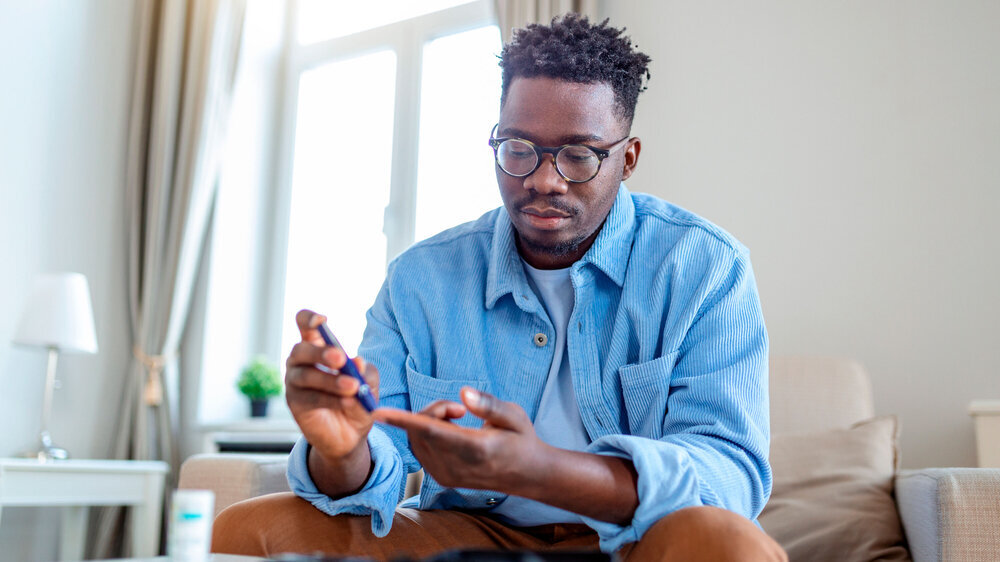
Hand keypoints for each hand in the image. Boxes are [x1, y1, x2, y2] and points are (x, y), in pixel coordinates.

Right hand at [285, 309, 379, 461]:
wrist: (350, 434)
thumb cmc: (357, 398)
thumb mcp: (368, 383)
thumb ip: (365, 372)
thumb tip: (358, 362)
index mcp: (317, 346)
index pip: (304, 324)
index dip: (309, 319)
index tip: (322, 321)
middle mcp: (300, 361)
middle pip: (302, 349)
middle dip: (321, 353)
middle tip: (341, 359)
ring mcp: (294, 381)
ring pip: (307, 376)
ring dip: (331, 380)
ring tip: (352, 386)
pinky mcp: (295, 403)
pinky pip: (310, 398)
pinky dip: (330, 399)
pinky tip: (348, 401)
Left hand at [374, 387, 546, 492]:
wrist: (527, 474)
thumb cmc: (521, 439)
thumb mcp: (514, 416)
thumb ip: (489, 404)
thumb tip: (464, 393)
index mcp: (475, 449)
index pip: (431, 432)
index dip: (404, 420)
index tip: (378, 412)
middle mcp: (456, 467)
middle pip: (421, 430)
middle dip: (432, 410)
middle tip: (459, 408)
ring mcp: (446, 475)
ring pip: (417, 439)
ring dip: (428, 421)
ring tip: (458, 418)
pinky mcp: (441, 478)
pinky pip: (420, 449)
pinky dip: (426, 433)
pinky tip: (450, 431)